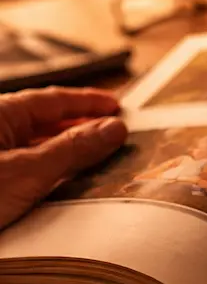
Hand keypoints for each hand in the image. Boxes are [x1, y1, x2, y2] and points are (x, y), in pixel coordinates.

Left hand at [0, 87, 126, 228]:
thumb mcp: (30, 171)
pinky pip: (30, 171)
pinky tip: (71, 182)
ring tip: (103, 158)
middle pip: (46, 123)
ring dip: (71, 153)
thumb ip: (74, 149)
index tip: (117, 107)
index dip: (87, 103)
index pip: (52, 101)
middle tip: (117, 134)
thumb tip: (113, 128)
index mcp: (0, 114)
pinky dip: (55, 173)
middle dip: (82, 128)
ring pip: (38, 148)